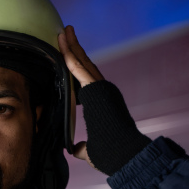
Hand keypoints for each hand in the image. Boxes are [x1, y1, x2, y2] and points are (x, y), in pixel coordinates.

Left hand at [57, 25, 103, 165]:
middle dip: (74, 48)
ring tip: (64, 32)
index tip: (67, 54)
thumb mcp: (91, 150)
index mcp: (100, 102)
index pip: (85, 80)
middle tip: (65, 33)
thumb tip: (75, 149)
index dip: (75, 66)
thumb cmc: (112, 156)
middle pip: (85, 65)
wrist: (125, 156)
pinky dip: (70, 54)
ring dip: (72, 46)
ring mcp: (101, 89)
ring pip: (82, 62)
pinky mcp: (97, 89)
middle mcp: (102, 92)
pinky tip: (64, 42)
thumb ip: (82, 147)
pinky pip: (79, 68)